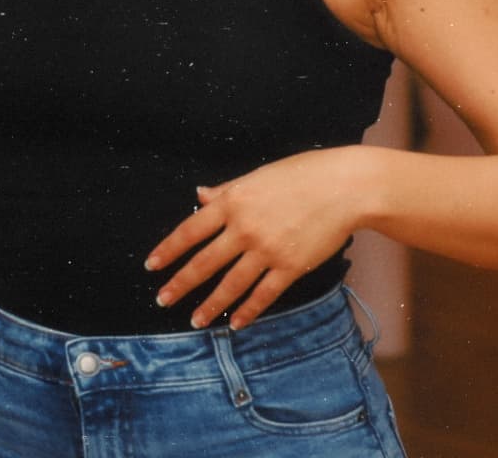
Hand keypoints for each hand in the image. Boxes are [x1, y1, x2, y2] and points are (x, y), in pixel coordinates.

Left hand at [143, 148, 367, 329]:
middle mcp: (245, 227)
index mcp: (234, 201)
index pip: (190, 230)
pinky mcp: (290, 266)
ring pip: (230, 284)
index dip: (168, 250)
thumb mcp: (258, 175)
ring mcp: (267, 249)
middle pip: (204, 262)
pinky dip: (247, 311)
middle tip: (163, 300)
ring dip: (209, 305)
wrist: (345, 186)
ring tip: (194, 320)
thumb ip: (227, 190)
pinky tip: (234, 322)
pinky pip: (263, 295)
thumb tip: (199, 196)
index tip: (152, 266)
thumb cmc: (303, 174)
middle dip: (180, 284)